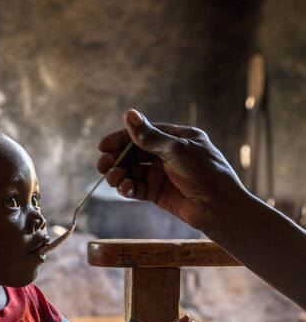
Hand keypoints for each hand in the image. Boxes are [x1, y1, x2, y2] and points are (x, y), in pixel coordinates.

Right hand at [97, 109, 246, 230]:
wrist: (219, 207)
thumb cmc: (204, 172)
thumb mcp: (175, 149)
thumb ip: (149, 136)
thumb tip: (129, 114)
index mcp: (177, 138)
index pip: (143, 134)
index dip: (121, 139)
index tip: (103, 146)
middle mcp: (168, 154)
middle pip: (134, 153)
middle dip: (117, 159)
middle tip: (102, 166)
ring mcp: (162, 174)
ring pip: (133, 171)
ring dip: (120, 174)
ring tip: (113, 179)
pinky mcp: (158, 193)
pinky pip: (137, 188)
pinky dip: (127, 188)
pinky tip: (124, 188)